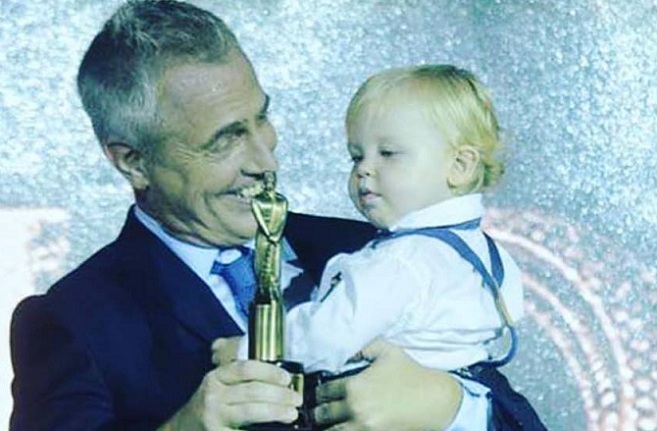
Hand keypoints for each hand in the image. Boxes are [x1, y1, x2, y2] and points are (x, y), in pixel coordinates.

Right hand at [158, 337, 301, 430]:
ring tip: (291, 413)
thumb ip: (240, 376)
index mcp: (217, 377)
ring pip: (252, 411)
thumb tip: (280, 376)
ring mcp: (215, 417)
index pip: (246, 368)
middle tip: (296, 399)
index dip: (269, 371)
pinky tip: (276, 430)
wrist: (183, 428)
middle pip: (253, 391)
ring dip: (276, 411)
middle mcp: (214, 395)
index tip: (287, 378)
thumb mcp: (219, 385)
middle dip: (279, 395)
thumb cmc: (211, 404)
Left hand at [313, 339, 462, 430]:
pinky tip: (346, 427)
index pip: (323, 392)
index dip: (319, 392)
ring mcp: (364, 428)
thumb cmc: (412, 373)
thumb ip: (365, 346)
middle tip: (320, 410)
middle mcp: (355, 409)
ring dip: (330, 426)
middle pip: (323, 415)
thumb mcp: (388, 351)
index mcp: (354, 387)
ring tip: (330, 423)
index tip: (320, 393)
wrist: (434, 400)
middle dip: (320, 411)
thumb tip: (348, 348)